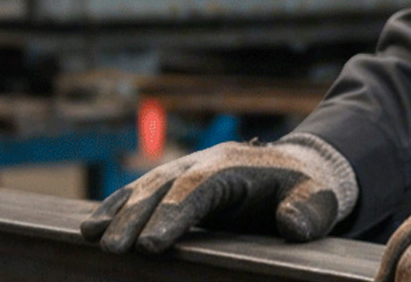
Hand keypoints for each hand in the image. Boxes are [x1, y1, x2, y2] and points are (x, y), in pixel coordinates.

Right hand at [80, 134, 356, 253]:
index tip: (151, 244)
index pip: (199, 188)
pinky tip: (93, 226)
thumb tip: (292, 227)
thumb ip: (309, 211)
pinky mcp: (177, 184)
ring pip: (146, 186)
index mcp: (236, 165)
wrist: (300, 169)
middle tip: (113, 248)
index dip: (175, 214)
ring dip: (118, 210)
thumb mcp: (319, 198)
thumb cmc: (308, 188)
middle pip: (164, 186)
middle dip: (136, 215)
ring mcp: (187, 170)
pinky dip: (117, 206)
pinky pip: (142, 192)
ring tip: (91, 235)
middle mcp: (205, 162)